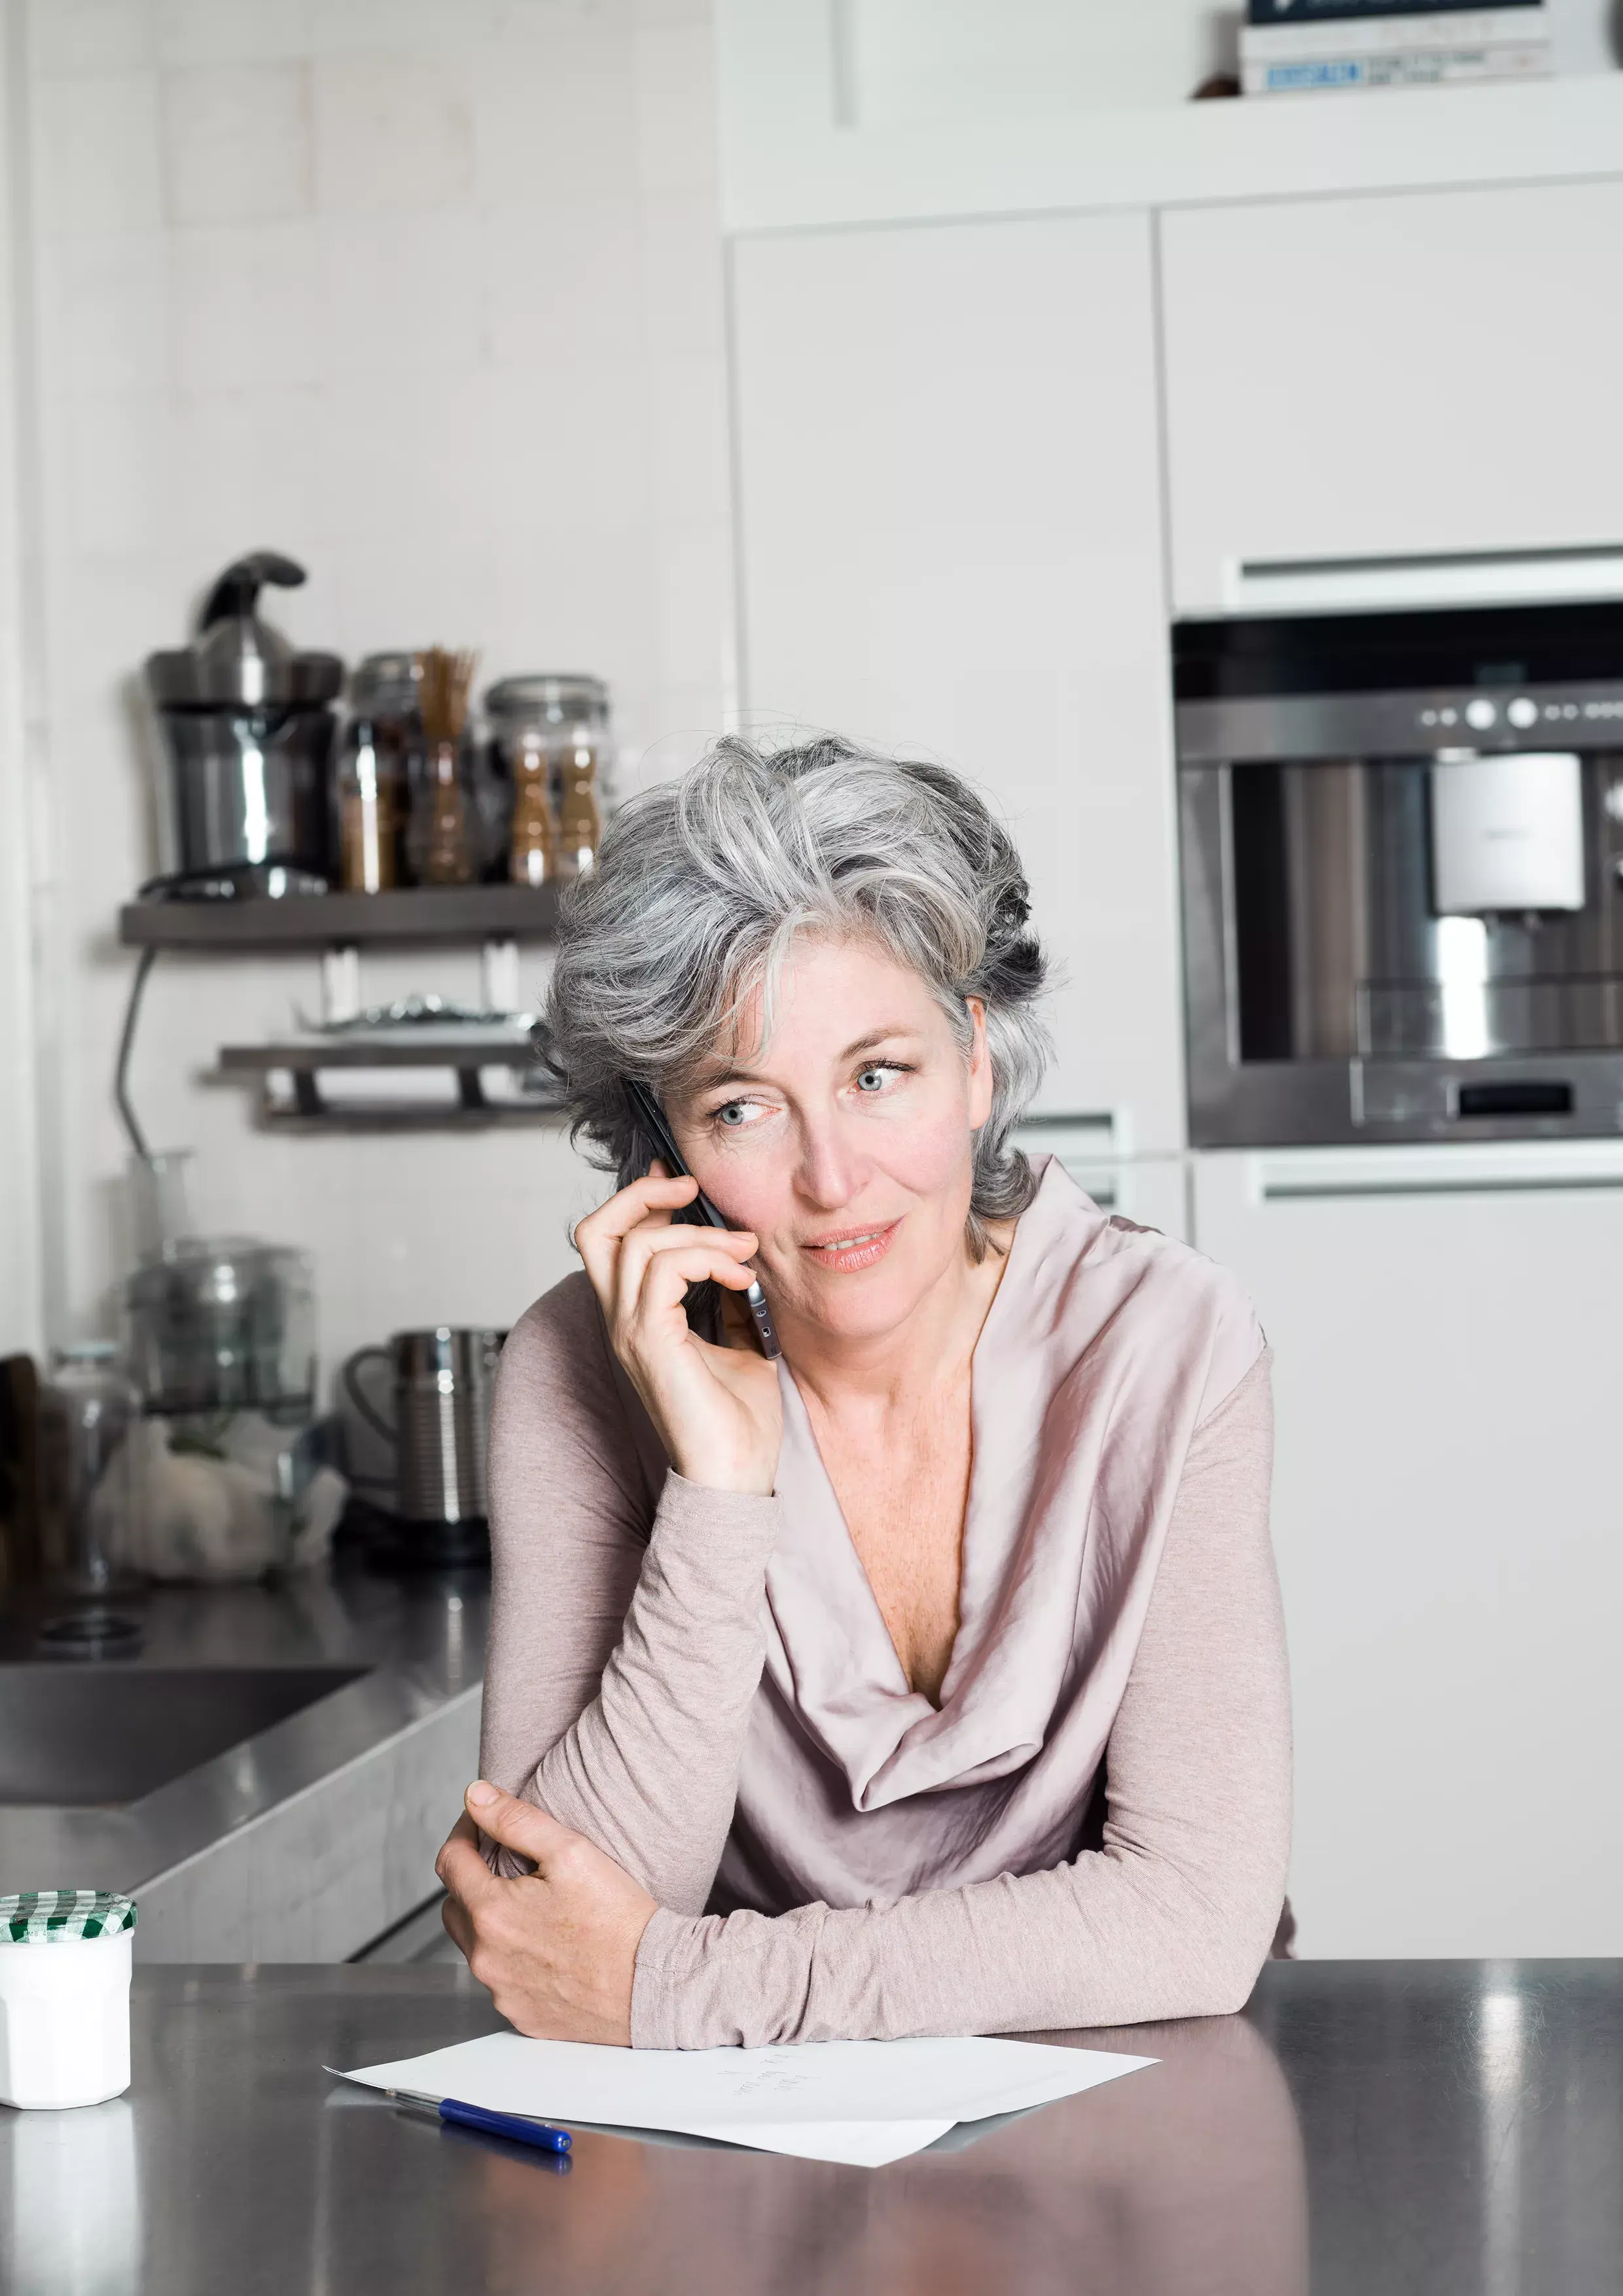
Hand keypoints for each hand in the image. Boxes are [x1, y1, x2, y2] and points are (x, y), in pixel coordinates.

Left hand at [436, 1783, 657, 2046]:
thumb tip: (475, 1797)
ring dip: (490, 1921)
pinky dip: (512, 1958)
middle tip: (508, 1865)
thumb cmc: (618, 1920)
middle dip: (471, 1879)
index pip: (449, 1862)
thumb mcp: (570, 1852)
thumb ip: (516, 1820)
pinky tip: (547, 1945)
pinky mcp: (521, 2016)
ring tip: (533, 1906)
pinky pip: (501, 1980)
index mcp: (491, 1913)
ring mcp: (501, 1992)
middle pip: (454, 1906)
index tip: (482, 1823)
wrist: (652, 1985)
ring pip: (475, 1946)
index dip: (463, 1833)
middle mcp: (486, 1959)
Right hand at [573, 1168, 781, 1494]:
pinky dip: (705, 1259)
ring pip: (637, 1243)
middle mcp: (621, 1321)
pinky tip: (738, 1277)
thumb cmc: (739, 1421)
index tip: (683, 1184)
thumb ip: (731, 1299)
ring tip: (744, 1250)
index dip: (639, 1202)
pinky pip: (664, 1269)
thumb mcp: (742, 1342)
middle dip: (643, 1195)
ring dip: (699, 1233)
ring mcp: (629, 1331)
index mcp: (637, 1319)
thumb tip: (742, 1257)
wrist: (737, 1476)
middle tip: (691, 1187)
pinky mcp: (649, 1341)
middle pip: (596, 1230)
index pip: (609, 1242)